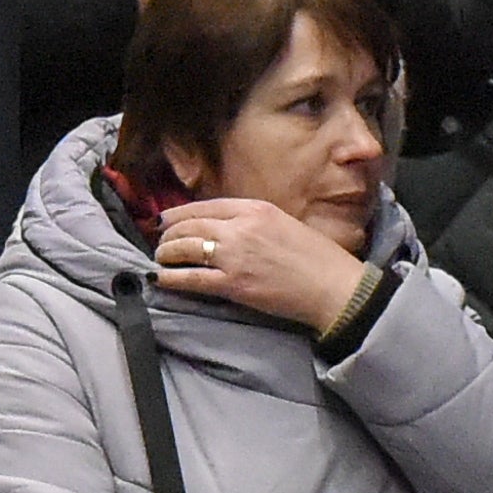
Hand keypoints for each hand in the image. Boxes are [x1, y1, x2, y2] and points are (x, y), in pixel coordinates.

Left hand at [149, 190, 364, 332]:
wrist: (332, 286)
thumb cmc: (317, 257)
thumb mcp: (284, 224)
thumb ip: (255, 222)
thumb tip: (229, 229)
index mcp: (256, 209)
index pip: (207, 205)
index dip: (181, 213)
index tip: (167, 220)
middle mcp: (240, 228)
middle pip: (191, 225)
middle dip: (170, 234)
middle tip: (161, 242)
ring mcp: (234, 255)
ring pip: (186, 248)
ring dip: (167, 253)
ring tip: (160, 258)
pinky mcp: (233, 284)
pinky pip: (192, 278)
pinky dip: (171, 277)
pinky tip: (160, 278)